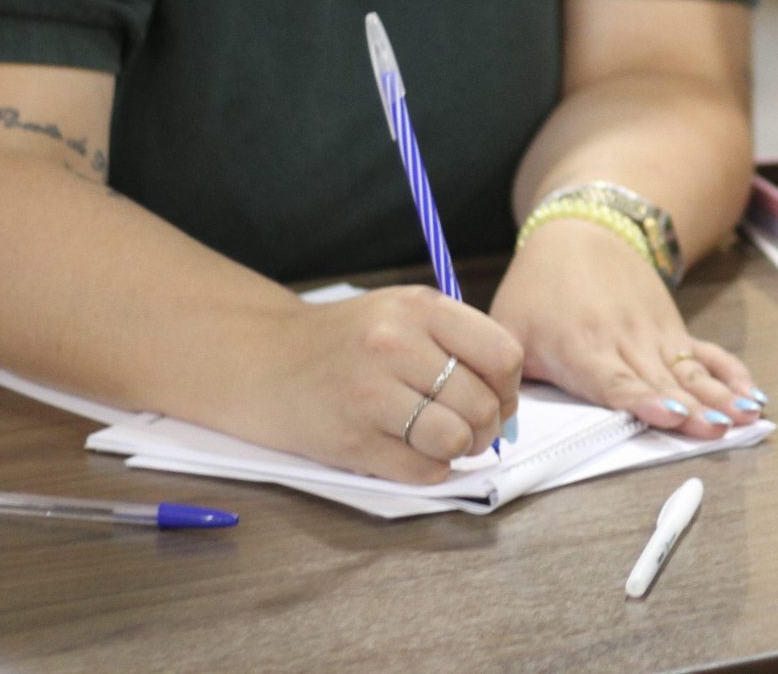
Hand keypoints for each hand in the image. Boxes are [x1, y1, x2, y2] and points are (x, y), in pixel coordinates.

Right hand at [233, 285, 520, 485]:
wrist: (267, 361)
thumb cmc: (349, 340)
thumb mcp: (404, 313)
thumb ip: (458, 342)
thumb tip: (509, 404)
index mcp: (419, 308)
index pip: (502, 354)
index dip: (510, 386)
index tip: (498, 397)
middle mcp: (395, 345)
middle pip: (481, 403)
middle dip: (488, 426)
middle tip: (472, 428)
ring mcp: (370, 395)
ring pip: (454, 440)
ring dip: (459, 450)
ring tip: (442, 440)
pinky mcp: (351, 441)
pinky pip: (421, 471)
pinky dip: (429, 470)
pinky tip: (413, 453)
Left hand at [491, 216, 765, 440]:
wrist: (583, 229)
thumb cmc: (541, 285)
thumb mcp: (508, 326)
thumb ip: (504, 378)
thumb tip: (499, 431)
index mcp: (581, 347)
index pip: (614, 381)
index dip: (641, 400)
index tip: (666, 413)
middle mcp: (624, 342)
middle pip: (662, 381)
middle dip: (691, 409)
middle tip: (717, 430)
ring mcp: (654, 334)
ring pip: (690, 371)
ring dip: (720, 395)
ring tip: (747, 416)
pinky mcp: (672, 329)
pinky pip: (707, 354)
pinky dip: (731, 373)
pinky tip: (752, 392)